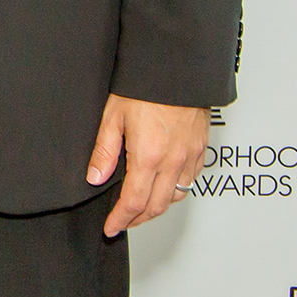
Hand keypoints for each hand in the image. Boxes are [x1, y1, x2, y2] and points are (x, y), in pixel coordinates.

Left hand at [86, 92, 208, 236]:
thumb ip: (104, 151)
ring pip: (176, 197)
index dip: (121, 219)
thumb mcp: (112, 116)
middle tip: (123, 222)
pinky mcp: (201, 150)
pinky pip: (190, 181)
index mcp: (149, 156)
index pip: (134, 202)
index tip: (111, 227)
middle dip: (138, 219)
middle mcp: (173, 161)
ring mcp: (190, 157)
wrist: (176, 70)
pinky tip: (163, 188)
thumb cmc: (143, 88)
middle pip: (157, 206)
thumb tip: (95, 178)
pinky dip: (175, 191)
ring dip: (157, 207)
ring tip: (140, 209)